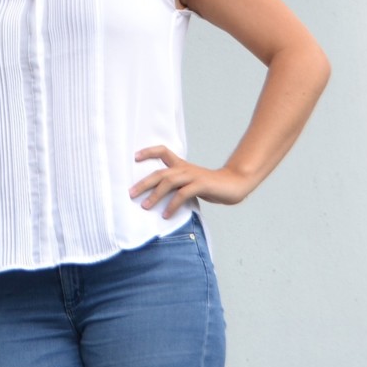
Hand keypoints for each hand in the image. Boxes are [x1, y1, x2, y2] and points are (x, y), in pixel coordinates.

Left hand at [130, 146, 253, 217]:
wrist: (235, 184)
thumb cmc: (211, 185)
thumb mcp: (191, 182)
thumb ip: (177, 186)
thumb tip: (158, 196)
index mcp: (181, 165)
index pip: (163, 151)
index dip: (149, 152)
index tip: (135, 156)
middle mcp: (184, 168)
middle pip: (160, 172)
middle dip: (143, 183)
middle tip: (130, 193)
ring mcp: (193, 176)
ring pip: (168, 182)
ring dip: (155, 195)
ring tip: (145, 206)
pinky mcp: (201, 185)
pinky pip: (182, 194)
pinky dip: (172, 204)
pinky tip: (166, 214)